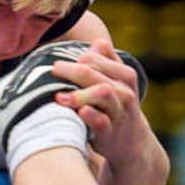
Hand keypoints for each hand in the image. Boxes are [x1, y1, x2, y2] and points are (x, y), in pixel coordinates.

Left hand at [52, 39, 149, 163]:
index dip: (77, 58)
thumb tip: (95, 43)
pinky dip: (90, 116)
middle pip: (94, 73)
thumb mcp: (116, 83)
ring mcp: (118, 112)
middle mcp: (123, 91)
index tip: (59, 63)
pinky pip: (101, 121)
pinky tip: (78, 112)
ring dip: (79, 94)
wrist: (131, 142)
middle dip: (71, 71)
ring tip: (59, 97)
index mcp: (124, 75)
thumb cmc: (115, 107)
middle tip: (54, 70)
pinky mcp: (110, 132)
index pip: (96, 58)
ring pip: (102, 94)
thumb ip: (106, 61)